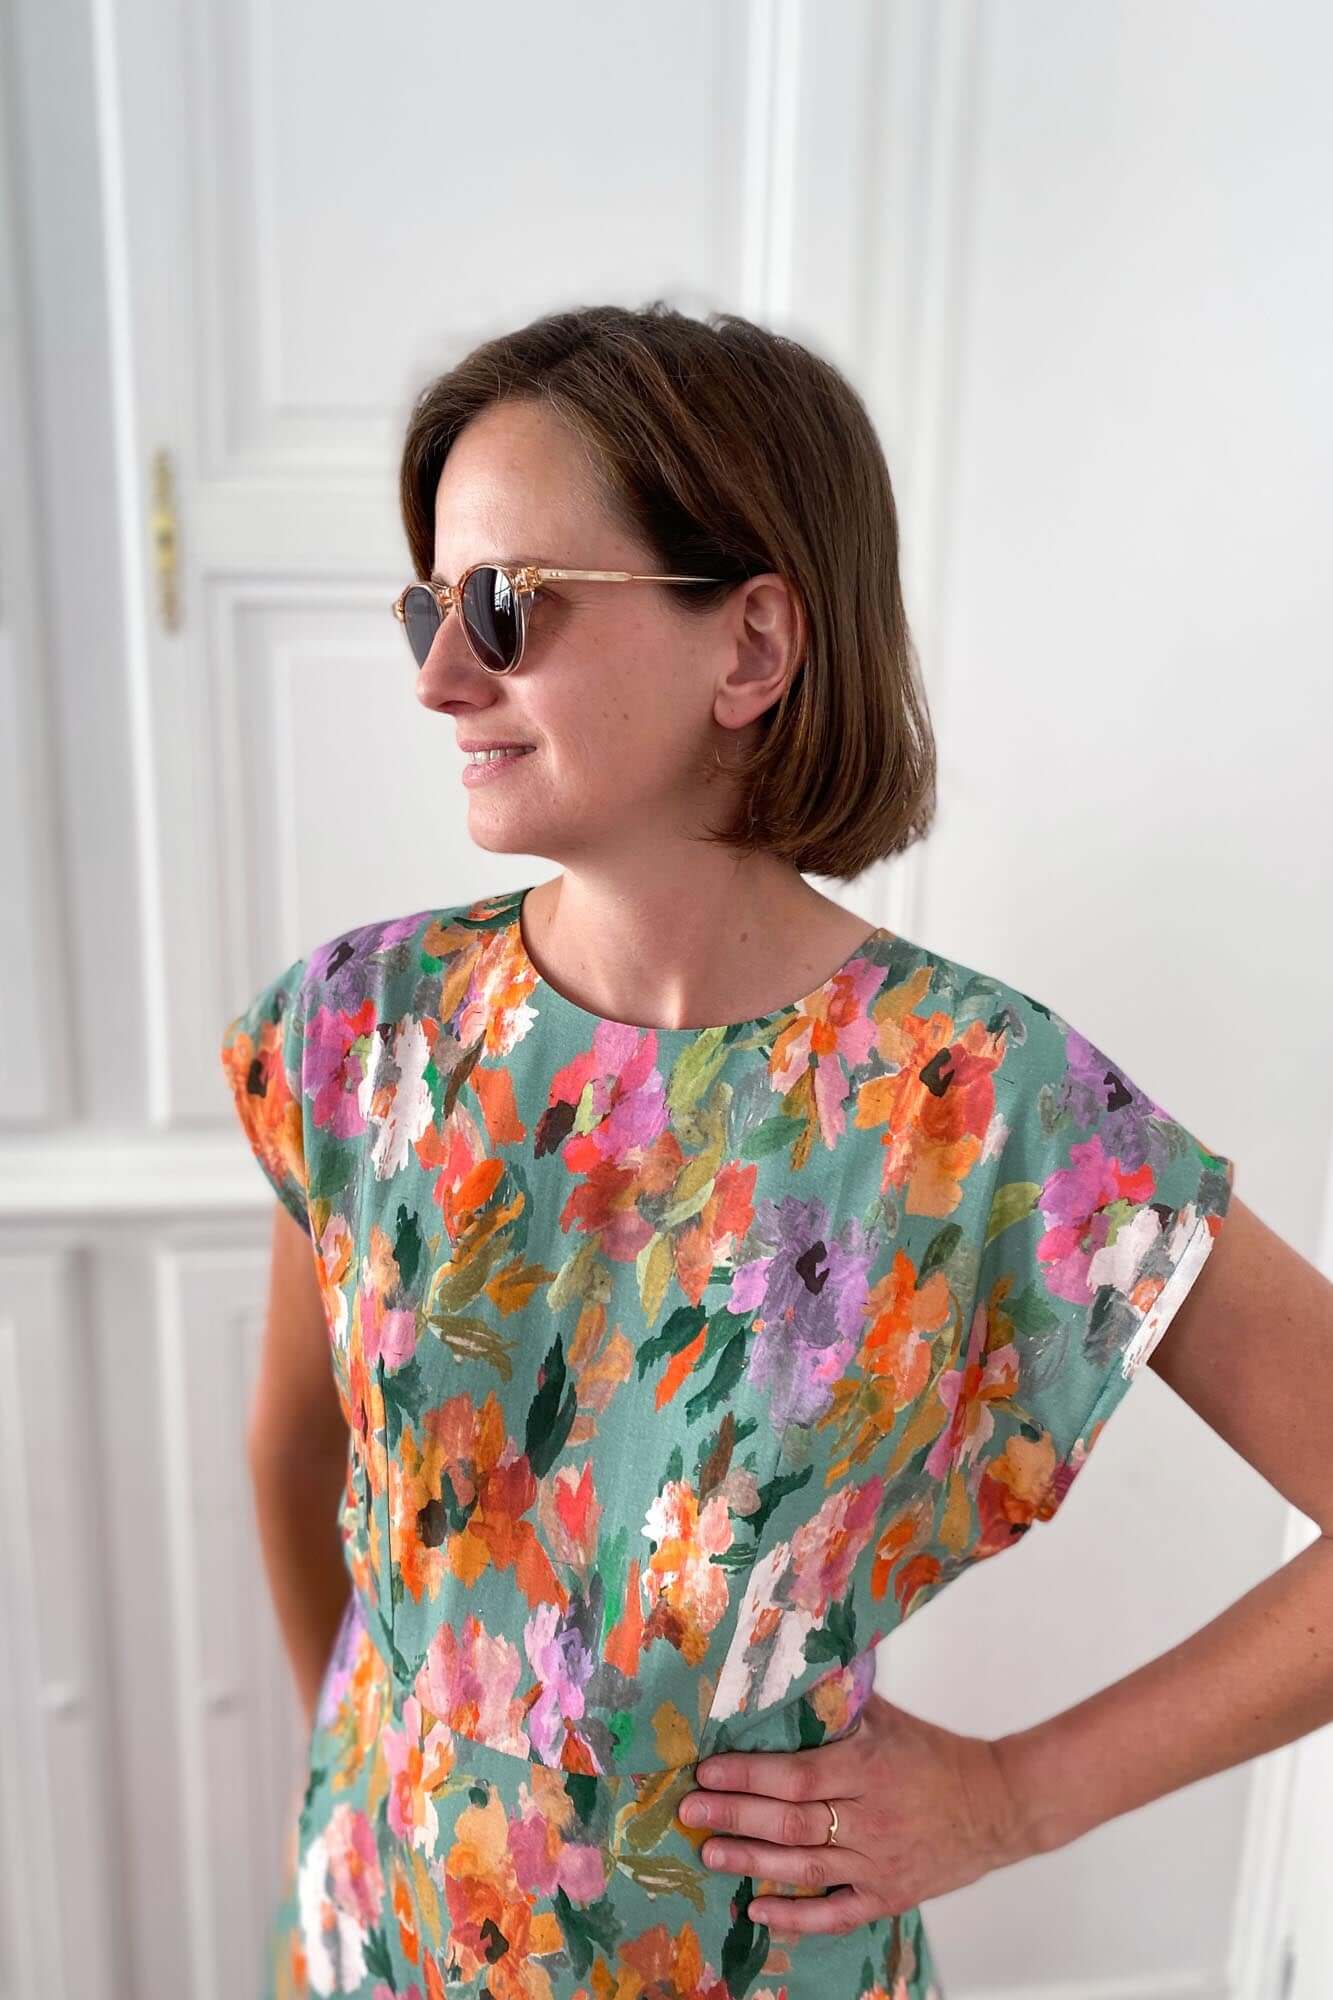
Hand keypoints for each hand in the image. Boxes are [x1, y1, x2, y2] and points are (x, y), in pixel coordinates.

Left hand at [675, 1691, 1034, 1938]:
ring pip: (805, 1868)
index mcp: (868, 1768)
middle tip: (690, 1811)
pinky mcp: (889, 1896)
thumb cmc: (936, 1754)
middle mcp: (870, 1818)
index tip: (707, 1771)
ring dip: (752, 1862)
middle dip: (735, 1816)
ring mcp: (879, 1862)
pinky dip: (796, 1919)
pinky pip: (837, 1914)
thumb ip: (839, 1701)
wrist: (997, 1805)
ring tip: (710, 1853)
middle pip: (791, 1823)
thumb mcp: (888, 1718)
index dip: (748, 1775)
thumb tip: (786, 1675)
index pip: (796, 1775)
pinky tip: (758, 1911)